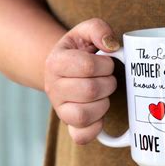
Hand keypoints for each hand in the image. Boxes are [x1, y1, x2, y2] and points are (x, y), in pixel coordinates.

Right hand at [44, 18, 119, 143]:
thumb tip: (111, 45)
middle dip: (109, 83)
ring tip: (103, 95)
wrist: (65, 70)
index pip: (87, 66)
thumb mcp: (85, 31)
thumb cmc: (80, 50)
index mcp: (56, 62)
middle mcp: (53, 88)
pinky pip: (81, 137)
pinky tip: (100, 114)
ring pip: (84, 115)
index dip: (105, 64)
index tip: (107, 62)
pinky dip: (95, 127)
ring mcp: (59, 110)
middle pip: (90, 91)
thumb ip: (98, 29)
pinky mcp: (69, 126)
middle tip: (108, 79)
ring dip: (103, 104)